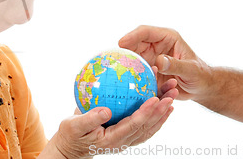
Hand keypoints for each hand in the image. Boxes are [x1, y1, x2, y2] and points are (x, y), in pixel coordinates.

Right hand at [43, 94, 174, 158]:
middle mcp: (123, 141)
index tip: (155, 98)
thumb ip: (89, 119)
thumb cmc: (70, 135)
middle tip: (171, 95)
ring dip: (162, 112)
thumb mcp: (73, 126)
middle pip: (147, 126)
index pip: (134, 125)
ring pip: (149, 126)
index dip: (146, 112)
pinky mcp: (125, 134)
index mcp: (112, 139)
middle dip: (161, 110)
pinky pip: (144, 125)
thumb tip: (105, 110)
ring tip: (172, 97)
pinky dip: (154, 114)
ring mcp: (126, 139)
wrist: (71, 147)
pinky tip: (159, 101)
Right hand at [118, 25, 212, 100]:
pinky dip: (133, 78)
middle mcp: (156, 46)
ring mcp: (151, 58)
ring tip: (118, 74)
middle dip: (124, 52)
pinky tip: (129, 85)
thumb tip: (159, 61)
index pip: (145, 32)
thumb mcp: (191, 70)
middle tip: (114, 61)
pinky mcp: (148, 71)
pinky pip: (137, 73)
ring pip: (133, 60)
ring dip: (127, 67)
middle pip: (134, 45)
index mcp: (167, 38)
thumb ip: (176, 65)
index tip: (121, 43)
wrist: (202, 88)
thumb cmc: (201, 76)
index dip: (132, 36)